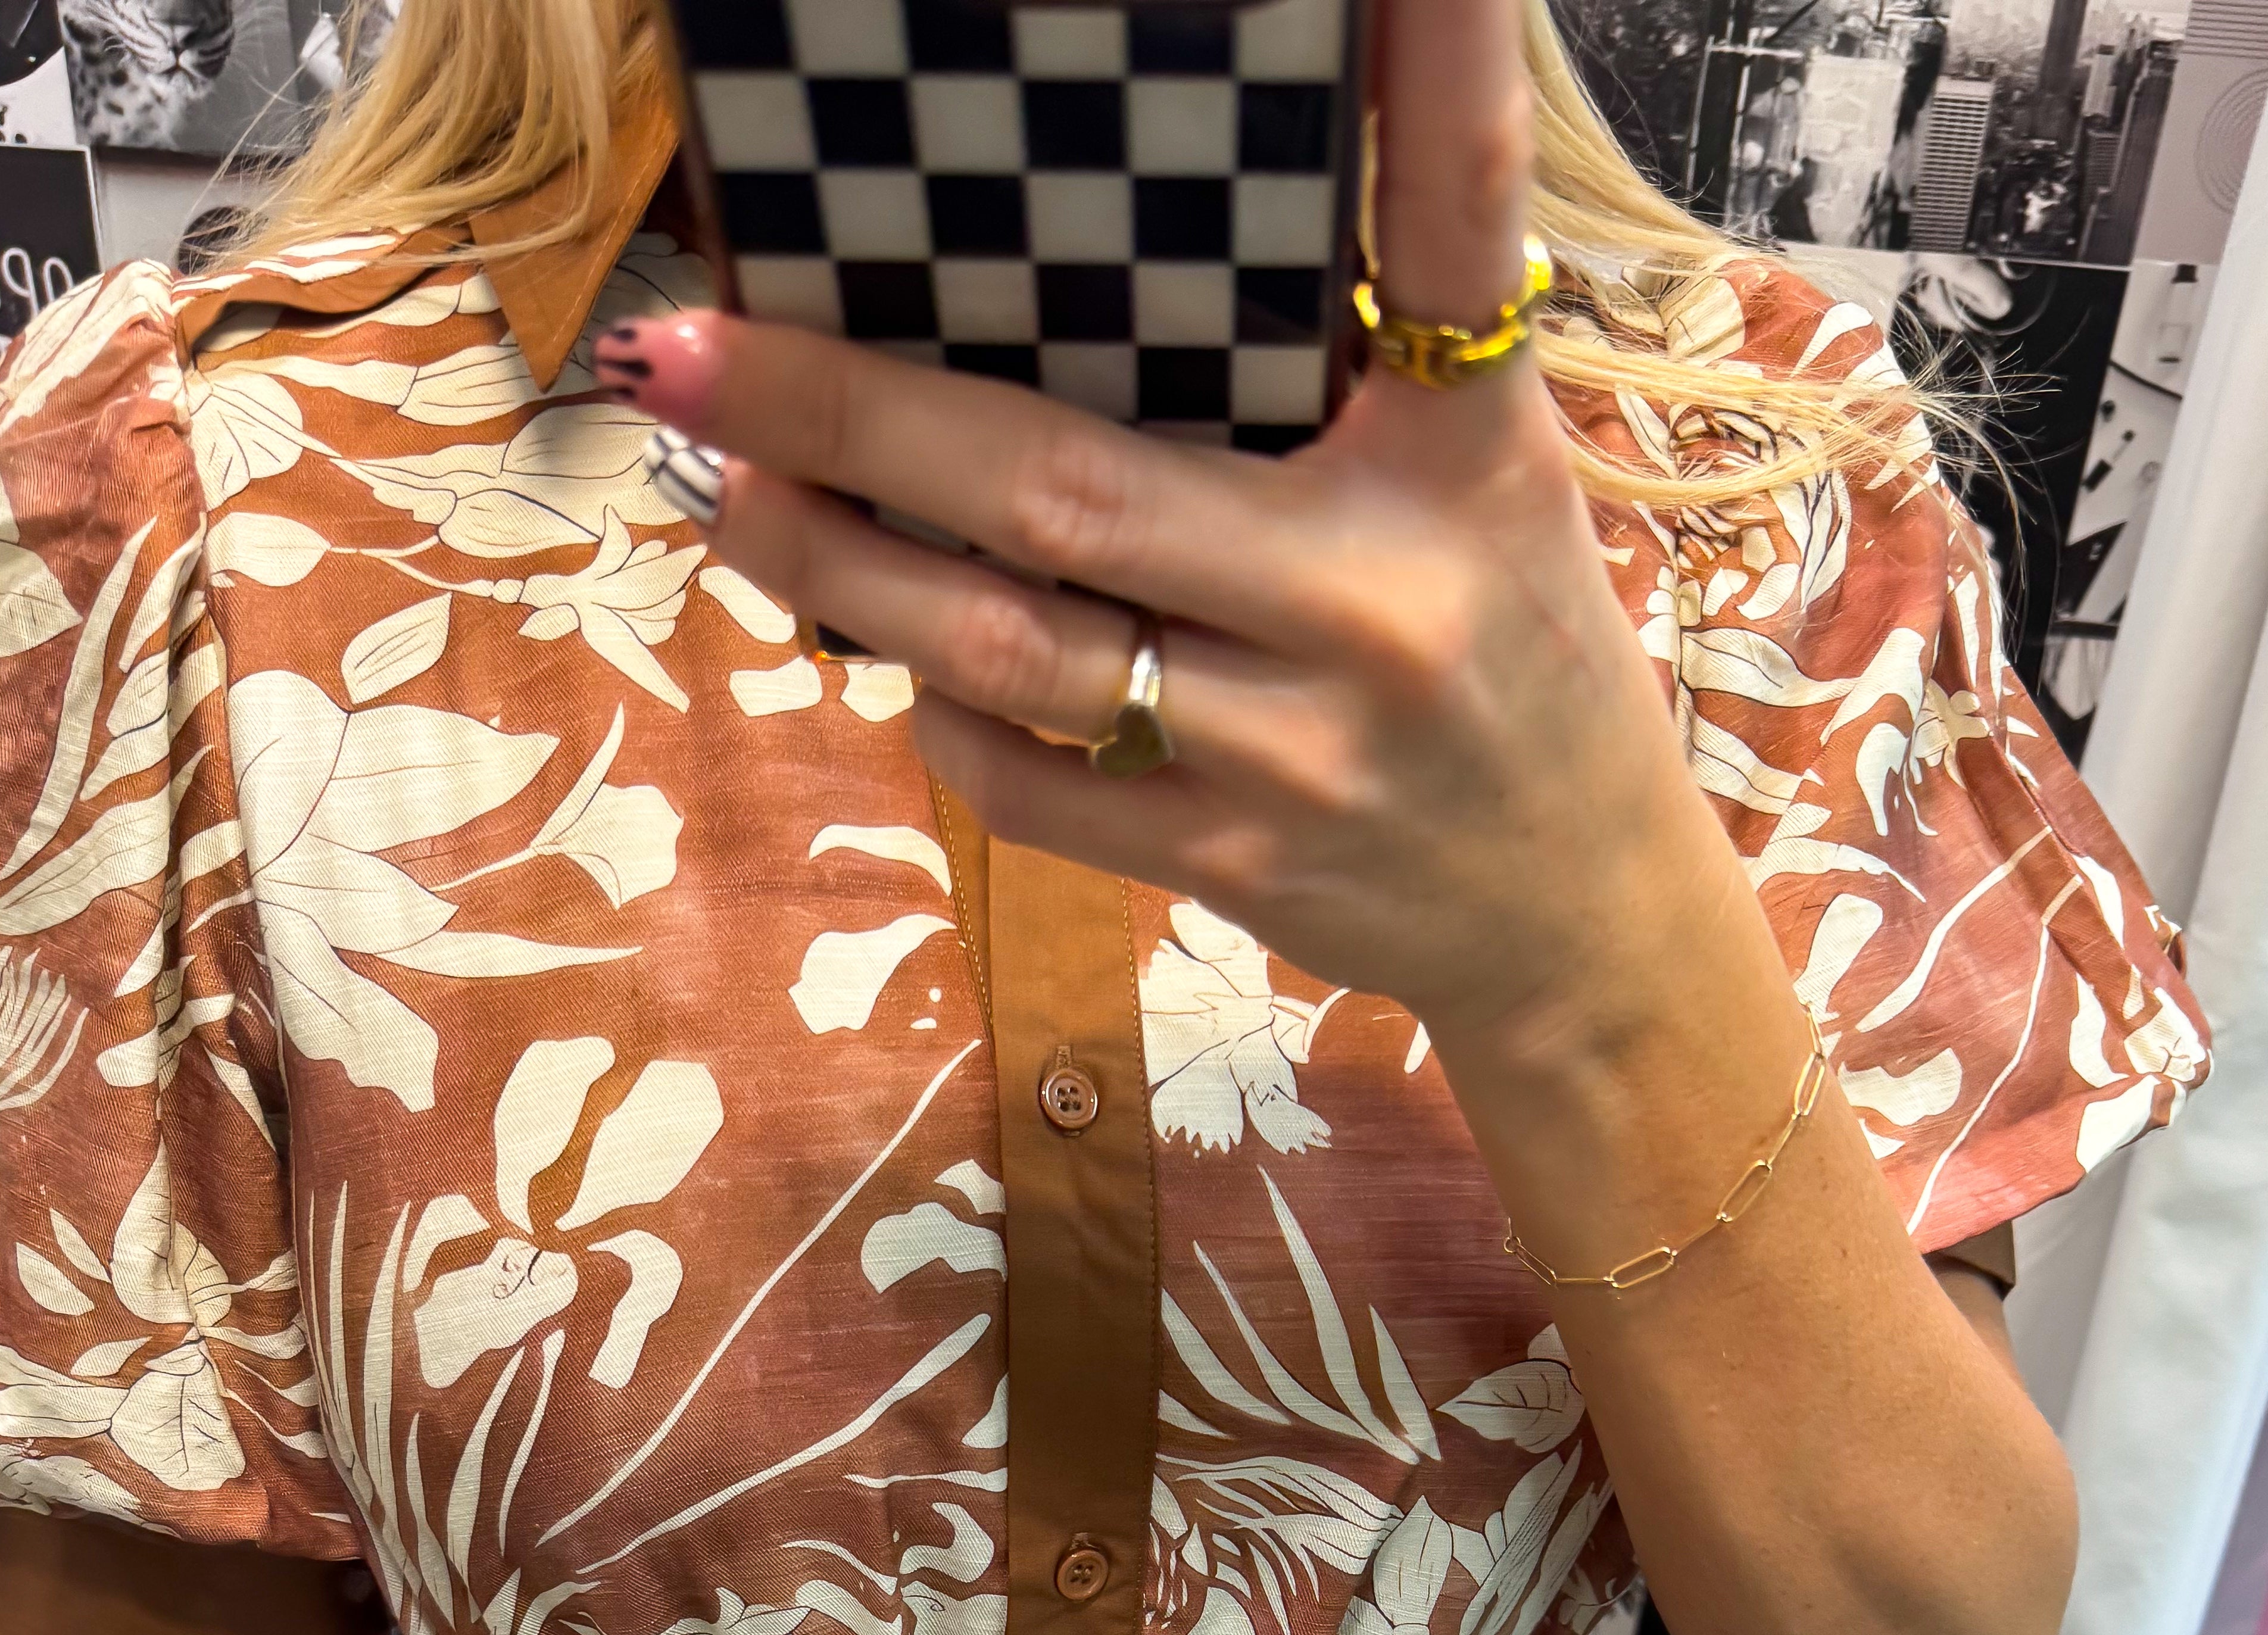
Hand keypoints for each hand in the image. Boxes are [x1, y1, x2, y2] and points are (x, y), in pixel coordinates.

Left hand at [596, 0, 1733, 1082]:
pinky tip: (893, 654)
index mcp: (1468, 453)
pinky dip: (942, 710)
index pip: (1453, 233)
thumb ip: (1345, 367)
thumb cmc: (1505, 653)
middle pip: (1068, 483)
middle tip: (690, 339)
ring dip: (841, 568)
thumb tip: (1118, 252)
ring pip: (1012, 646)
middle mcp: (1377, 593)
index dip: (1436, 72)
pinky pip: (1028, 783)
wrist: (1577, 917)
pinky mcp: (1233, 868)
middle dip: (853, 410)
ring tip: (731, 487)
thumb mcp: (1481, 480)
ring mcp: (1294, 750)